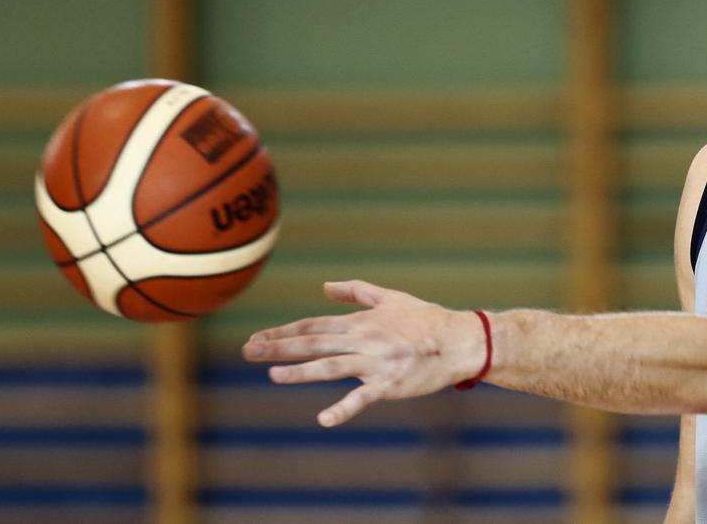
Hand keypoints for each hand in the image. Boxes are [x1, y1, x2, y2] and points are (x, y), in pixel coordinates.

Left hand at [242, 280, 486, 426]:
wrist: (458, 341)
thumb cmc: (426, 319)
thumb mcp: (390, 297)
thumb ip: (356, 292)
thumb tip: (325, 287)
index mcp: (361, 322)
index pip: (314, 326)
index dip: (283, 332)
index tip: (257, 338)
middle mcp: (363, 340)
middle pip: (313, 343)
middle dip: (278, 348)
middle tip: (248, 352)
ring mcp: (375, 363)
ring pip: (330, 367)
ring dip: (299, 372)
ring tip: (273, 375)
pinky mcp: (389, 384)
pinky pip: (363, 398)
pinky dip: (344, 409)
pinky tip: (324, 420)